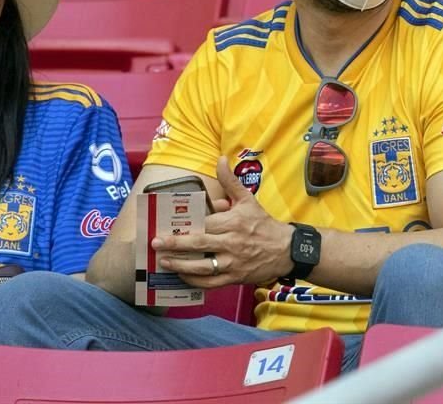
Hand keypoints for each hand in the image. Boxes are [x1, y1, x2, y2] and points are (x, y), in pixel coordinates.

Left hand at [153, 157, 293, 287]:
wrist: (286, 250)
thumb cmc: (263, 224)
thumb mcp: (247, 199)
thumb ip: (230, 181)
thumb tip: (220, 159)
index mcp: (233, 222)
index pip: (205, 223)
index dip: (186, 225)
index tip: (167, 224)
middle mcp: (231, 243)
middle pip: (199, 244)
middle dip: (176, 244)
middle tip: (156, 243)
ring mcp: (232, 263)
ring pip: (202, 267)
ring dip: (181, 265)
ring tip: (164, 261)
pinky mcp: (234, 278)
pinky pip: (211, 283)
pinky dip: (195, 282)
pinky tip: (182, 276)